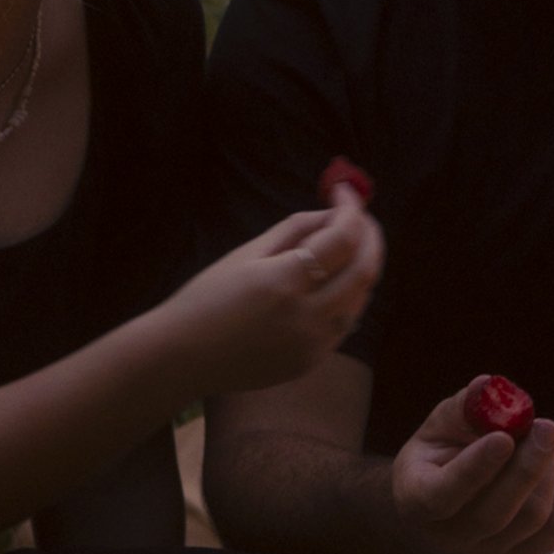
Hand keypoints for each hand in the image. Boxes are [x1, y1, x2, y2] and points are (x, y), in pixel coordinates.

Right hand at [164, 190, 383, 392]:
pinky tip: (333, 282)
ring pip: (361, 299)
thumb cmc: (206, 298)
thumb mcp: (246, 254)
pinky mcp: (311, 362)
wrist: (183, 357)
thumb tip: (334, 213)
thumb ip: (295, 230)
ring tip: (347, 246)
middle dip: (370, 237)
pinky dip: (348, 296)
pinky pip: (344, 323)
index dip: (352, 209)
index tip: (345, 191)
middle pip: (364, 270)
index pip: (343, 239)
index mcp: (284, 282)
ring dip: (362, 267)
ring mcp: (312, 344)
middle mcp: (307, 316)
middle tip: (361, 217)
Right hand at [389, 385, 553, 553]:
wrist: (443, 508)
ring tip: (544, 440)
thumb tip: (488, 386)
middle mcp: (449, 538)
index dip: (476, 467)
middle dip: (529, 464)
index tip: (502, 437)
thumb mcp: (439, 428)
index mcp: (418, 500)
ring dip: (548, 471)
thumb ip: (463, 408)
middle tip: (548, 426)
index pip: (445, 494)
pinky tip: (552, 470)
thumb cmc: (441, 457)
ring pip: (532, 517)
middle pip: (498, 511)